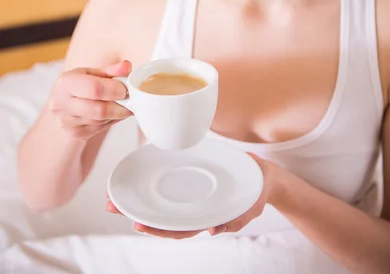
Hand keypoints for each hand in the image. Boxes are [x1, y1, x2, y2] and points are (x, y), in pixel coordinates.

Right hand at [48, 60, 132, 139]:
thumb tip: (127, 66)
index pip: (94, 89)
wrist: (62, 102)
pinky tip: (113, 112)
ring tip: (123, 104)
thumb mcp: (92, 72)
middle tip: (131, 100)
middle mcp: (62, 104)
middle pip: (100, 110)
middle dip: (121, 106)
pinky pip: (101, 128)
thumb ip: (111, 70)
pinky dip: (112, 120)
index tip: (126, 89)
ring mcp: (67, 122)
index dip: (114, 90)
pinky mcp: (76, 133)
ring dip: (117, 113)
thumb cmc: (79, 84)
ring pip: (102, 120)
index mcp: (66, 83)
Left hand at [105, 153, 271, 238]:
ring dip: (136, 198)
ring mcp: (191, 193)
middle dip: (134, 211)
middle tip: (110, 205)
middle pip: (161, 214)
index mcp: (204, 217)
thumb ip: (235, 218)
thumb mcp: (249, 207)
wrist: (265, 177)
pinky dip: (152, 178)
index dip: (156, 228)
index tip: (136, 223)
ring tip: (113, 195)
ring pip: (160, 199)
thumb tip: (214, 229)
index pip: (176, 227)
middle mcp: (193, 207)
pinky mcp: (191, 175)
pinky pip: (169, 179)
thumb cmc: (256, 194)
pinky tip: (138, 174)